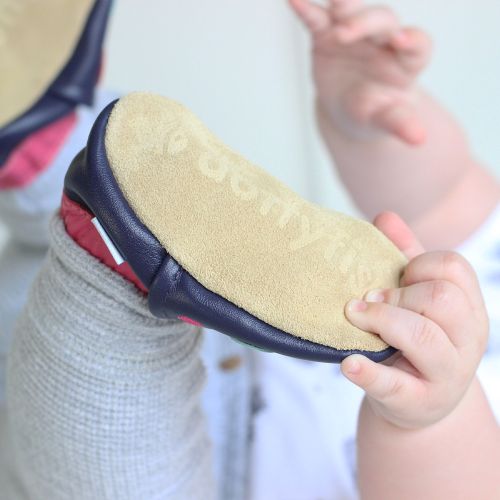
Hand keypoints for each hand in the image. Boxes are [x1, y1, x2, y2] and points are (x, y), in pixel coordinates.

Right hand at [289, 0, 431, 144]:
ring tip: (336, 3)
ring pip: (353, 11)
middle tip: (345, 32)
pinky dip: (306, 11)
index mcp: (406, 61)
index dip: (412, 40)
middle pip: (383, 21)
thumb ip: (400, 124)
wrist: (350, 109)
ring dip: (345, 3)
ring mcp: (356, 34)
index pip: (417, 45)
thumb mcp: (385, 120)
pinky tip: (293, 1)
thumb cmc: (374, 113)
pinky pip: (318, 19)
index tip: (402, 41)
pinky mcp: (328, 34)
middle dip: (366, 23)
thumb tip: (419, 139)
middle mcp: (384, 39)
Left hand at [341, 212, 488, 429]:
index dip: (418, 265)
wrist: (421, 401)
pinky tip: (348, 363)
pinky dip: (368, 372)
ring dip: (381, 321)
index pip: (453, 268)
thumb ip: (404, 256)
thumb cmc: (416, 338)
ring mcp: (447, 373)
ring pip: (423, 336)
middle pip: (441, 299)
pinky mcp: (418, 402)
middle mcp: (467, 339)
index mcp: (468, 306)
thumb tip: (384, 216)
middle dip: (398, 294)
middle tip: (367, 301)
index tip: (397, 278)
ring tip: (354, 317)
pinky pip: (394, 385)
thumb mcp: (416, 297)